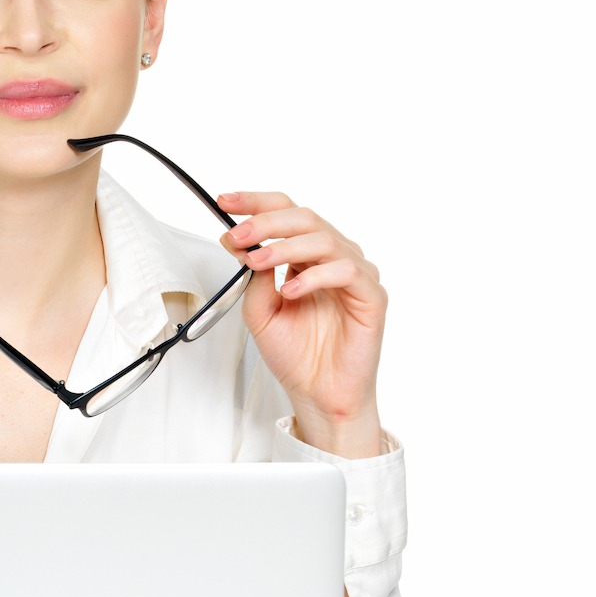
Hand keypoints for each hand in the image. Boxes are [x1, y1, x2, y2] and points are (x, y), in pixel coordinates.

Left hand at [217, 191, 386, 436]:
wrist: (318, 395)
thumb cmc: (296, 355)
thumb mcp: (259, 312)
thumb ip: (252, 277)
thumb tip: (238, 240)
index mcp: (307, 256)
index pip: (286, 213)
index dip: (256, 203)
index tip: (224, 202)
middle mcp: (333, 258)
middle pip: (305, 217)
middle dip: (266, 222)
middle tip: (239, 234)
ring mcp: (355, 275)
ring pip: (324, 239)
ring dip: (285, 246)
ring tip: (256, 261)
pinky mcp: (371, 297)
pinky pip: (346, 272)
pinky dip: (314, 276)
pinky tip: (290, 290)